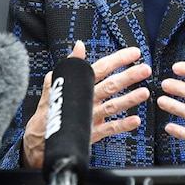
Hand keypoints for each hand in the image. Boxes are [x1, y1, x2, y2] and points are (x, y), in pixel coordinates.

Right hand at [21, 41, 151, 167]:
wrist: (40, 138)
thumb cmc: (50, 108)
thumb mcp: (56, 82)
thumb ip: (71, 64)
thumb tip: (79, 46)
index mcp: (80, 85)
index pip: (101, 68)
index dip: (118, 59)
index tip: (134, 53)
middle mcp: (86, 100)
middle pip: (109, 86)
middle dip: (128, 77)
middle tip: (144, 70)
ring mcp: (90, 117)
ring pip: (112, 106)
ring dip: (129, 100)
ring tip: (144, 93)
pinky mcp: (90, 133)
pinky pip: (108, 129)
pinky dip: (122, 125)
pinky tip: (135, 120)